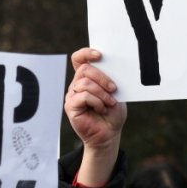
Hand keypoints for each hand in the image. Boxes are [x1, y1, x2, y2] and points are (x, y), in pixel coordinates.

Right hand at [66, 48, 125, 185]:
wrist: (109, 134)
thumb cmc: (112, 114)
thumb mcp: (115, 93)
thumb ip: (110, 80)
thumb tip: (111, 67)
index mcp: (87, 78)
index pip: (79, 59)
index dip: (86, 53)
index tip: (100, 55)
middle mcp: (76, 85)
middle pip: (85, 69)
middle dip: (102, 77)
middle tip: (114, 88)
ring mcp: (72, 95)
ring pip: (85, 83)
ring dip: (101, 92)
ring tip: (110, 102)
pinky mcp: (70, 107)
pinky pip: (83, 96)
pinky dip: (96, 101)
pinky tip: (102, 108)